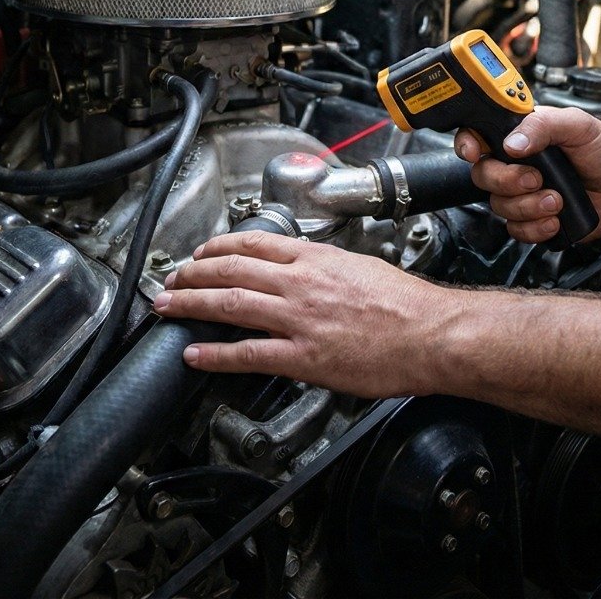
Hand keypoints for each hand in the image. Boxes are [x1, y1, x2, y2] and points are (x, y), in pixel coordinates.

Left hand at [153, 230, 455, 395]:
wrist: (432, 333)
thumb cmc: (407, 304)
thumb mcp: (361, 265)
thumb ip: (325, 265)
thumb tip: (304, 264)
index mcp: (317, 258)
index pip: (254, 243)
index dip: (219, 247)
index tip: (202, 252)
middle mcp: (302, 283)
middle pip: (233, 270)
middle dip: (194, 273)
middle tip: (172, 278)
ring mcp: (300, 319)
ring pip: (231, 304)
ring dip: (192, 304)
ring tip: (168, 306)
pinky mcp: (304, 357)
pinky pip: (249, 354)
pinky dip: (216, 354)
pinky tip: (195, 354)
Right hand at [454, 105, 600, 243]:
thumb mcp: (579, 125)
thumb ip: (545, 125)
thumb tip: (513, 142)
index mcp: (521, 134)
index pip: (478, 134)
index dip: (467, 143)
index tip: (475, 152)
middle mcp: (516, 163)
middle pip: (482, 175)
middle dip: (507, 181)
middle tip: (537, 178)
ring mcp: (522, 192)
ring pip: (498, 206)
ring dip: (528, 206)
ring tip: (558, 199)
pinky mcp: (533, 219)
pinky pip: (515, 230)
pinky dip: (536, 228)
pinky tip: (557, 219)